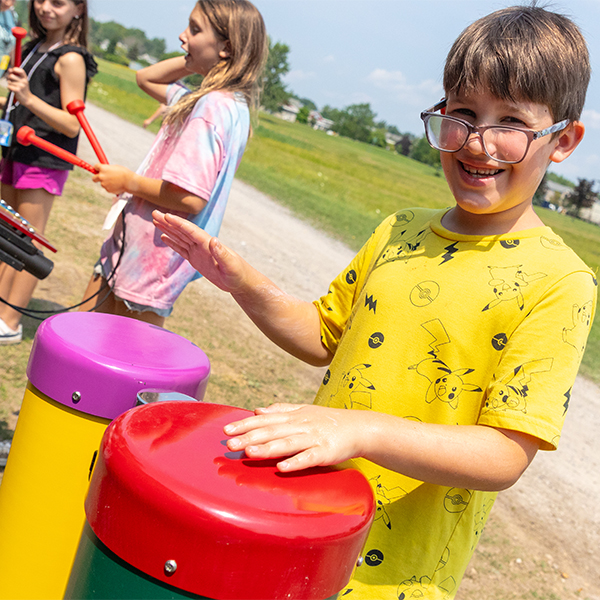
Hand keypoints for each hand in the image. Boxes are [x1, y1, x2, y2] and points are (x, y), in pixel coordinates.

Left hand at [6, 67, 31, 105]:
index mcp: (25, 78)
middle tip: (12, 82)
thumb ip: (16, 75)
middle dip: (9, 79)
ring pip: (9, 82)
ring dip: (9, 85)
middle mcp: (24, 81)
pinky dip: (9, 88)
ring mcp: (21, 86)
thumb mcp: (22, 81)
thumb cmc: (23, 90)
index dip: (14, 69)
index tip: (11, 71)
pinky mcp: (17, 90)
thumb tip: (9, 70)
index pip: (21, 71)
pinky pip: (9, 86)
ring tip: (14, 87)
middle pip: (11, 76)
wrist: (28, 99)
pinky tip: (13, 90)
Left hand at [92, 164, 134, 194]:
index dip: (97, 168)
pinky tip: (117, 185)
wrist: (129, 182)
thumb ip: (108, 168)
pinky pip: (107, 188)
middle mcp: (101, 176)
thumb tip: (105, 171)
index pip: (95, 167)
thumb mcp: (115, 167)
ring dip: (106, 183)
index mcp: (103, 169)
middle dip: (96, 177)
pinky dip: (111, 187)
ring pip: (102, 184)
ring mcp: (104, 184)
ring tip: (115, 181)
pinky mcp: (108, 190)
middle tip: (102, 177)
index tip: (98, 169)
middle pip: (94, 178)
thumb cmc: (124, 173)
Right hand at [152, 210, 251, 293]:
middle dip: (168, 222)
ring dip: (168, 229)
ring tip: (155, 221)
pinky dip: (172, 242)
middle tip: (154, 213)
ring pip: (180, 238)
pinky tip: (164, 237)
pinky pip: (182, 249)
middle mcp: (203, 245)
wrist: (241, 282)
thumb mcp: (231, 265)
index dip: (179, 223)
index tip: (167, 215)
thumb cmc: (238, 274)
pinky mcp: (197, 260)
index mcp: (209, 244)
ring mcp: (199, 252)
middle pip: (182, 231)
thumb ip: (222, 253)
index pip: (191, 231)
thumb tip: (213, 240)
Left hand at [223, 403, 366, 471]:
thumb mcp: (303, 411)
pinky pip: (309, 458)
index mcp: (294, 416)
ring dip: (268, 448)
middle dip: (250, 436)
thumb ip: (280, 411)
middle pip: (273, 431)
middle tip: (230, 444)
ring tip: (249, 452)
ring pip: (287, 443)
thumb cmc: (328, 421)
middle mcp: (301, 425)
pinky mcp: (325, 452)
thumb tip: (256, 410)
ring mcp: (313, 438)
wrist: (359, 427)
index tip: (226, 431)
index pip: (265, 419)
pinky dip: (295, 462)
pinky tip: (281, 468)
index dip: (245, 425)